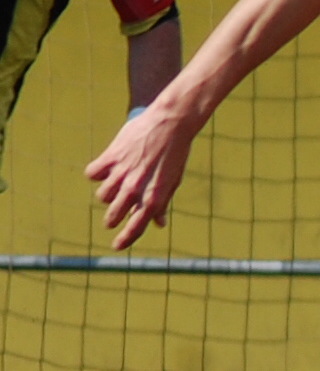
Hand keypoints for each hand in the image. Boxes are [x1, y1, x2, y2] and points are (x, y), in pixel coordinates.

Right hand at [85, 101, 197, 248]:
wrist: (171, 123)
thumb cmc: (174, 154)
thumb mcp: (172, 181)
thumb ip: (162, 203)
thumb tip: (158, 224)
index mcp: (154, 196)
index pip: (137, 225)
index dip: (126, 238)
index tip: (117, 247)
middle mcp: (136, 188)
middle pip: (114, 213)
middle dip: (112, 219)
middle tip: (112, 218)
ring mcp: (122, 172)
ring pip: (102, 195)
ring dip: (106, 195)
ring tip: (114, 187)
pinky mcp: (111, 156)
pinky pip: (93, 173)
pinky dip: (96, 173)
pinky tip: (105, 169)